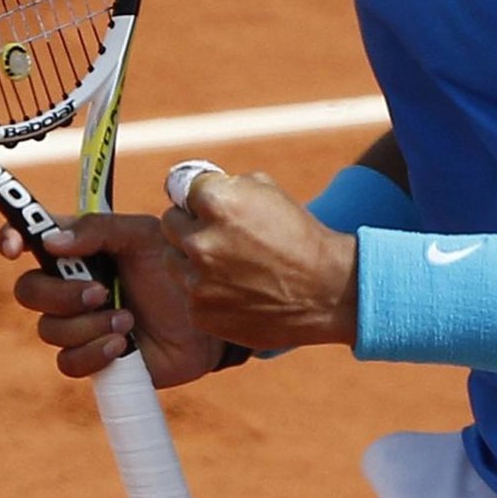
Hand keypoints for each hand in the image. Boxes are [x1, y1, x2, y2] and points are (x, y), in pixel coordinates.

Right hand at [0, 212, 223, 388]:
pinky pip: (67, 362)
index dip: (11, 239)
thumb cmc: (177, 269)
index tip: (14, 249)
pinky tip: (125, 345)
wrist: (208, 320)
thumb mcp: (144, 237)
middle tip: (100, 291)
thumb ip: (100, 230)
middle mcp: (72, 285)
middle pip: (29, 290)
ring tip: (128, 319)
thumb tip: (52, 241)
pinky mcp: (93, 358)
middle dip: (60, 294)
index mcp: (79, 249)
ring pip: (49, 329)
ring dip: (88, 324)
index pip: (30, 239)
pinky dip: (94, 352)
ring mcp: (80, 323)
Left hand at [161, 170, 357, 351]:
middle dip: (190, 226)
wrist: (326, 291)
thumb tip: (192, 188)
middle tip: (220, 235)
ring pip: (172, 259)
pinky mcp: (200, 312)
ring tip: (228, 264)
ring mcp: (197, 281)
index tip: (209, 205)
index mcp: (216, 202)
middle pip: (169, 223)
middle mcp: (201, 241)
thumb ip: (224, 185)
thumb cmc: (298, 234)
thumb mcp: (266, 190)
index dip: (198, 196)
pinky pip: (187, 293)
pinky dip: (205, 291)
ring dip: (191, 259)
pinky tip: (235, 289)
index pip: (179, 188)